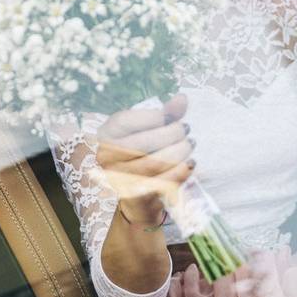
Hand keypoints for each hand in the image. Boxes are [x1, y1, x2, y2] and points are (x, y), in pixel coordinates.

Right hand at [93, 94, 194, 223]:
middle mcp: (106, 158)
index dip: (152, 117)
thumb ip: (165, 114)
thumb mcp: (150, 129)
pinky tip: (190, 163)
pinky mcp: (137, 197)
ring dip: (179, 151)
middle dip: (171, 133)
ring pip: (155, 163)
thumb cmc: (144, 153)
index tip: (171, 117)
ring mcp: (120, 179)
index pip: (125, 122)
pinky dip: (181, 171)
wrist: (139, 196)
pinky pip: (163, 182)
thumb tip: (182, 99)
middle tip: (186, 129)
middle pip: (142, 143)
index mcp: (106, 135)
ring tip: (189, 144)